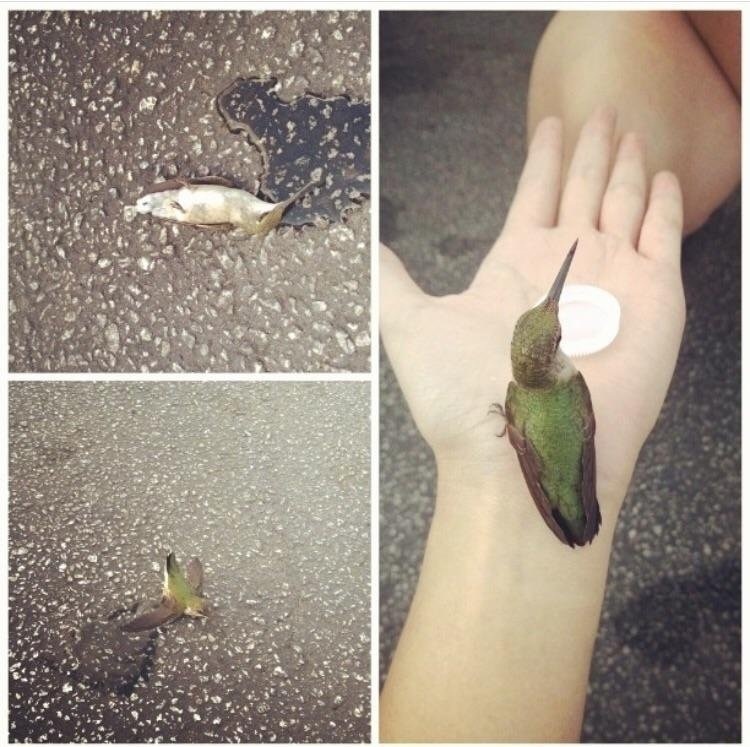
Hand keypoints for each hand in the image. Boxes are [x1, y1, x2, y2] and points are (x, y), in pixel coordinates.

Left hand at [381, 106, 684, 514]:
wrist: (515, 452)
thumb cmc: (460, 396)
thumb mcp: (409, 324)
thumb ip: (390, 279)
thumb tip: (363, 245)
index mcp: (513, 266)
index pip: (533, 196)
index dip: (543, 160)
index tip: (549, 127)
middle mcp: (563, 267)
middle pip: (580, 191)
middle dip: (589, 151)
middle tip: (599, 111)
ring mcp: (609, 279)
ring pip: (621, 202)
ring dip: (625, 166)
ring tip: (628, 130)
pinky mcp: (652, 297)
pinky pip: (663, 235)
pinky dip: (664, 203)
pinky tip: (661, 175)